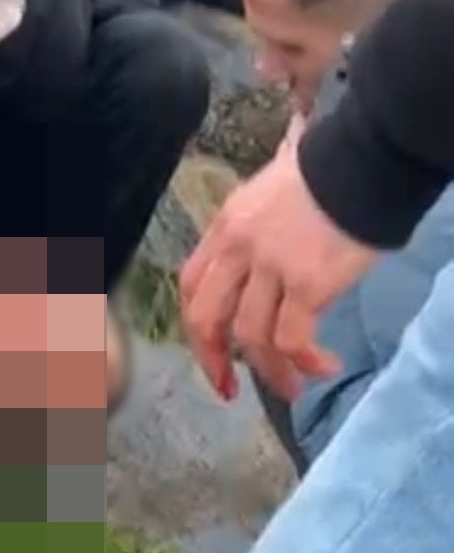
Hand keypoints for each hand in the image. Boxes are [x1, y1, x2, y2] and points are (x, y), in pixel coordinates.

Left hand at [180, 144, 377, 402]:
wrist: (361, 163)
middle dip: (212, 359)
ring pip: (250, 336)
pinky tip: (323, 366)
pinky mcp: (307, 284)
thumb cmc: (323, 175)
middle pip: (205, 316)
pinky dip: (303, 361)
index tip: (209, 351)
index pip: (191, 284)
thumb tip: (257, 264)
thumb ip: (253, 231)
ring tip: (293, 387)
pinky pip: (292, 339)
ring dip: (269, 371)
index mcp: (225, 227)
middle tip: (230, 388)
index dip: (195, 325)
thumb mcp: (267, 195)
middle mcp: (238, 249)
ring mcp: (270, 267)